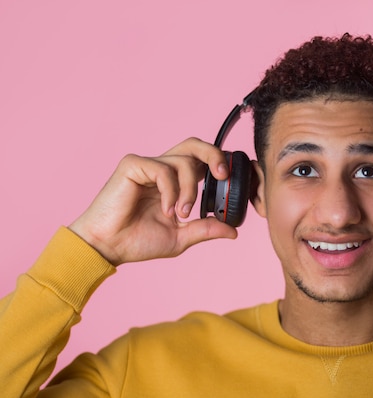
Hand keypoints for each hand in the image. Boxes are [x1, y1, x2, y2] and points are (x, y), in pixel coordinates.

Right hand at [69, 137, 237, 265]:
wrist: (108, 247)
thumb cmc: (137, 241)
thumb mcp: (181, 237)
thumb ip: (205, 229)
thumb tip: (233, 231)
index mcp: (174, 182)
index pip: (201, 162)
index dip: (219, 165)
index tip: (232, 181)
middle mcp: (162, 169)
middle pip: (194, 145)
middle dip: (214, 155)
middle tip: (223, 175)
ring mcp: (147, 165)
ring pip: (184, 162)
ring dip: (190, 190)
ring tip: (180, 214)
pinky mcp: (132, 165)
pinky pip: (163, 171)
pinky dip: (171, 192)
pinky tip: (165, 210)